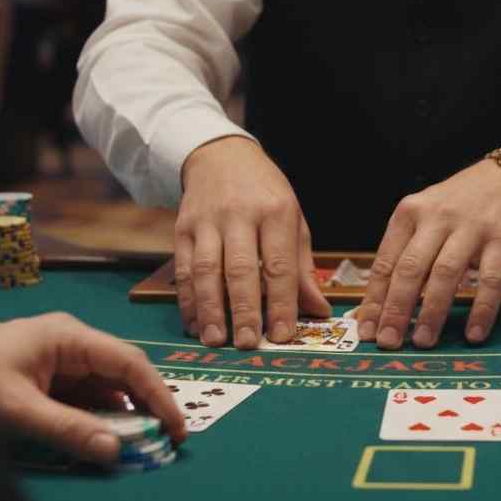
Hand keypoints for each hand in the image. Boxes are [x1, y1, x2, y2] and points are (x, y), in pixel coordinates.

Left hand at [0, 313, 186, 464]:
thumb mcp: (16, 410)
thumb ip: (68, 429)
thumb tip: (116, 451)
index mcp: (67, 336)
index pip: (128, 362)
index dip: (158, 395)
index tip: (177, 429)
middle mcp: (70, 344)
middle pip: (122, 374)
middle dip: (146, 407)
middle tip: (166, 443)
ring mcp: (60, 362)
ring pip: (107, 389)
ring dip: (125, 417)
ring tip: (143, 446)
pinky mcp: (49, 382)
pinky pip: (87, 400)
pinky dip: (102, 420)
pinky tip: (110, 440)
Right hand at [175, 137, 330, 348]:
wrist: (221, 156)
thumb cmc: (265, 194)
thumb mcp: (293, 221)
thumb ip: (302, 268)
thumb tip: (318, 311)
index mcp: (276, 212)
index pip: (279, 264)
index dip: (281, 303)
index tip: (282, 335)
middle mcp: (240, 215)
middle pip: (240, 268)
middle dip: (243, 310)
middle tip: (246, 344)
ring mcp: (207, 221)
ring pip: (206, 270)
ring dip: (210, 309)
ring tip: (215, 340)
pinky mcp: (182, 228)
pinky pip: (183, 268)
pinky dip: (188, 299)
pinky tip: (194, 323)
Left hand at [356, 160, 500, 349]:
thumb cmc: (460, 205)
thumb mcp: (425, 218)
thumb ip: (404, 254)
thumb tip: (377, 307)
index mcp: (410, 213)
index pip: (386, 262)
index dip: (374, 300)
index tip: (366, 331)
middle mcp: (437, 217)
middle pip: (410, 268)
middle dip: (397, 309)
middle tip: (389, 342)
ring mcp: (471, 227)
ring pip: (445, 274)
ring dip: (432, 312)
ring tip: (423, 341)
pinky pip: (490, 280)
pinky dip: (481, 309)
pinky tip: (474, 334)